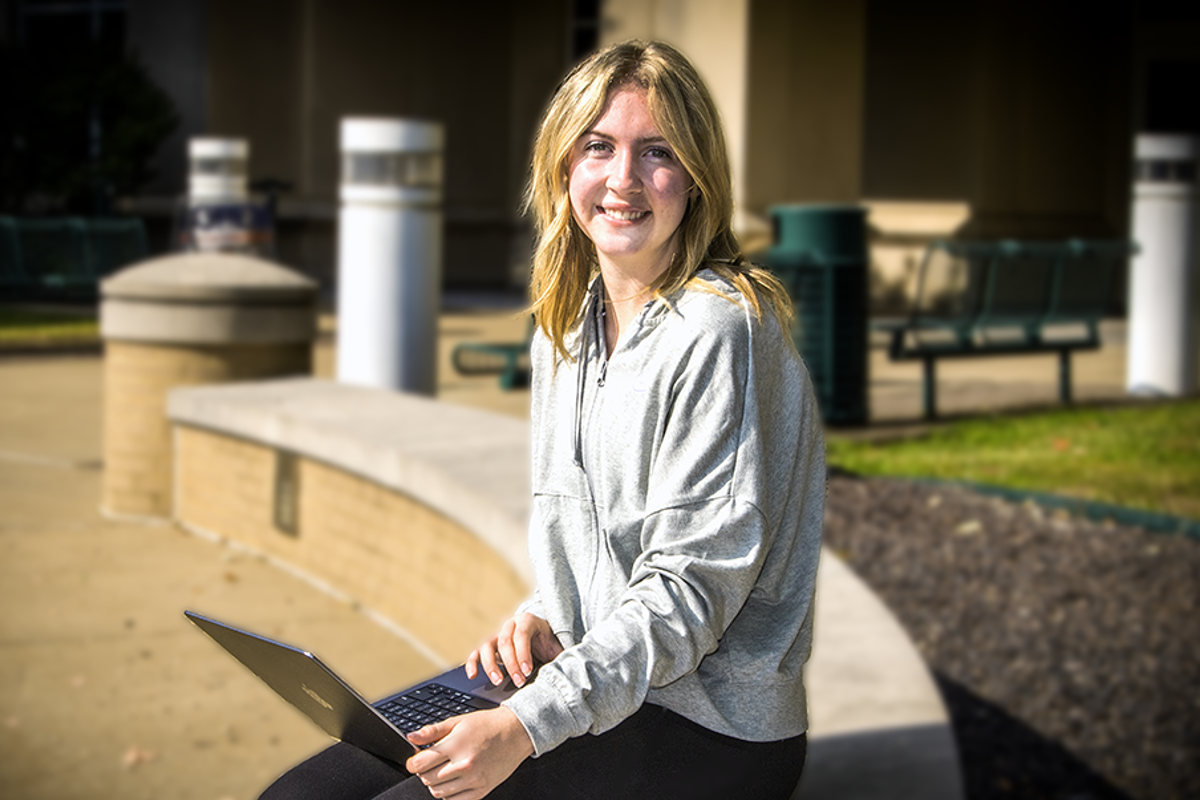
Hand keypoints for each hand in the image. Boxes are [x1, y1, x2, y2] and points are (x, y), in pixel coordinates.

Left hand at [405, 707, 533, 798]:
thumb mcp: (458, 722)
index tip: (415, 762)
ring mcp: (474, 780)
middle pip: (427, 779)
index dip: (413, 763)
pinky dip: (449, 793)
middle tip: (431, 764)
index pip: (420, 764)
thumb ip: (433, 731)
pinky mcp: (482, 790)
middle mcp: (464, 764)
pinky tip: (454, 781)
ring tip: (443, 771)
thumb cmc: (488, 725)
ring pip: (438, 792)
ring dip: (435, 783)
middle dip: (424, 772)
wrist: (516, 732)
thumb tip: (412, 737)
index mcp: (456, 745)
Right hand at [466, 613, 563, 687]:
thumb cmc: (551, 646)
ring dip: (491, 665)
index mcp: (528, 621)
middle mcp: (510, 625)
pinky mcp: (489, 647)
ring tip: (498, 681)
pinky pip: (477, 653)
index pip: (522, 634)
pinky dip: (473, 663)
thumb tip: (560, 670)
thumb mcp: (557, 649)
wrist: (546, 642)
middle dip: (510, 664)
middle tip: (518, 681)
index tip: (528, 671)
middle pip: (504, 641)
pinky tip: (473, 675)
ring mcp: (498, 635)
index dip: (523, 653)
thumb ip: (557, 657)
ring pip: (487, 646)